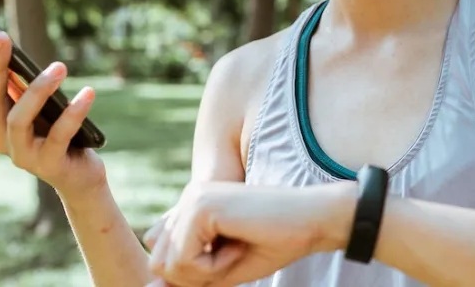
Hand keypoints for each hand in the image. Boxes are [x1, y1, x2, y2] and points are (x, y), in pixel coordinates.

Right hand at [0, 27, 106, 198]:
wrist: (79, 178)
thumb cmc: (60, 136)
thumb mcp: (42, 108)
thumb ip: (28, 86)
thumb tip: (17, 51)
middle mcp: (2, 139)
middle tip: (2, 36)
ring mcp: (23, 155)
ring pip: (19, 119)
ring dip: (38, 90)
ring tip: (59, 66)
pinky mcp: (49, 164)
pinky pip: (59, 135)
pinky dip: (73, 113)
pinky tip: (88, 92)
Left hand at [141, 181, 355, 286]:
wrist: (313, 220)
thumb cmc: (276, 242)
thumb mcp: (224, 268)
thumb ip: (187, 275)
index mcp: (192, 207)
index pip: (164, 258)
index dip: (197, 273)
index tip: (233, 255)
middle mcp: (187, 198)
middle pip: (160, 263)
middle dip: (198, 274)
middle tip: (236, 255)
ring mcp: (192, 199)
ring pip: (168, 264)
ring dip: (205, 272)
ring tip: (238, 249)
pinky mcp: (200, 207)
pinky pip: (185, 261)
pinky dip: (214, 268)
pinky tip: (240, 246)